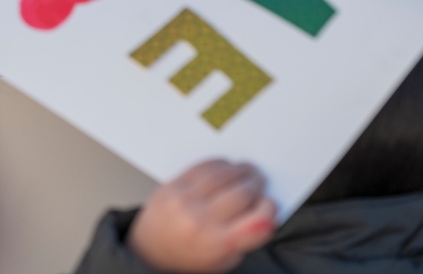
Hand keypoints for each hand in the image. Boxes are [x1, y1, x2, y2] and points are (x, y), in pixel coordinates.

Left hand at [128, 160, 276, 273]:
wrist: (152, 249)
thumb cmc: (190, 256)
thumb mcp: (225, 258)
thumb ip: (245, 234)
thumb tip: (263, 206)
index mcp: (219, 243)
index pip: (259, 220)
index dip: (270, 209)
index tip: (270, 203)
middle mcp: (201, 220)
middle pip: (242, 193)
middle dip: (256, 185)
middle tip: (260, 181)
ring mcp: (184, 200)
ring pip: (223, 175)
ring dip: (241, 170)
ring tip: (248, 171)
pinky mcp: (172, 185)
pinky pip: (203, 166)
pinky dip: (220, 164)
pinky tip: (227, 166)